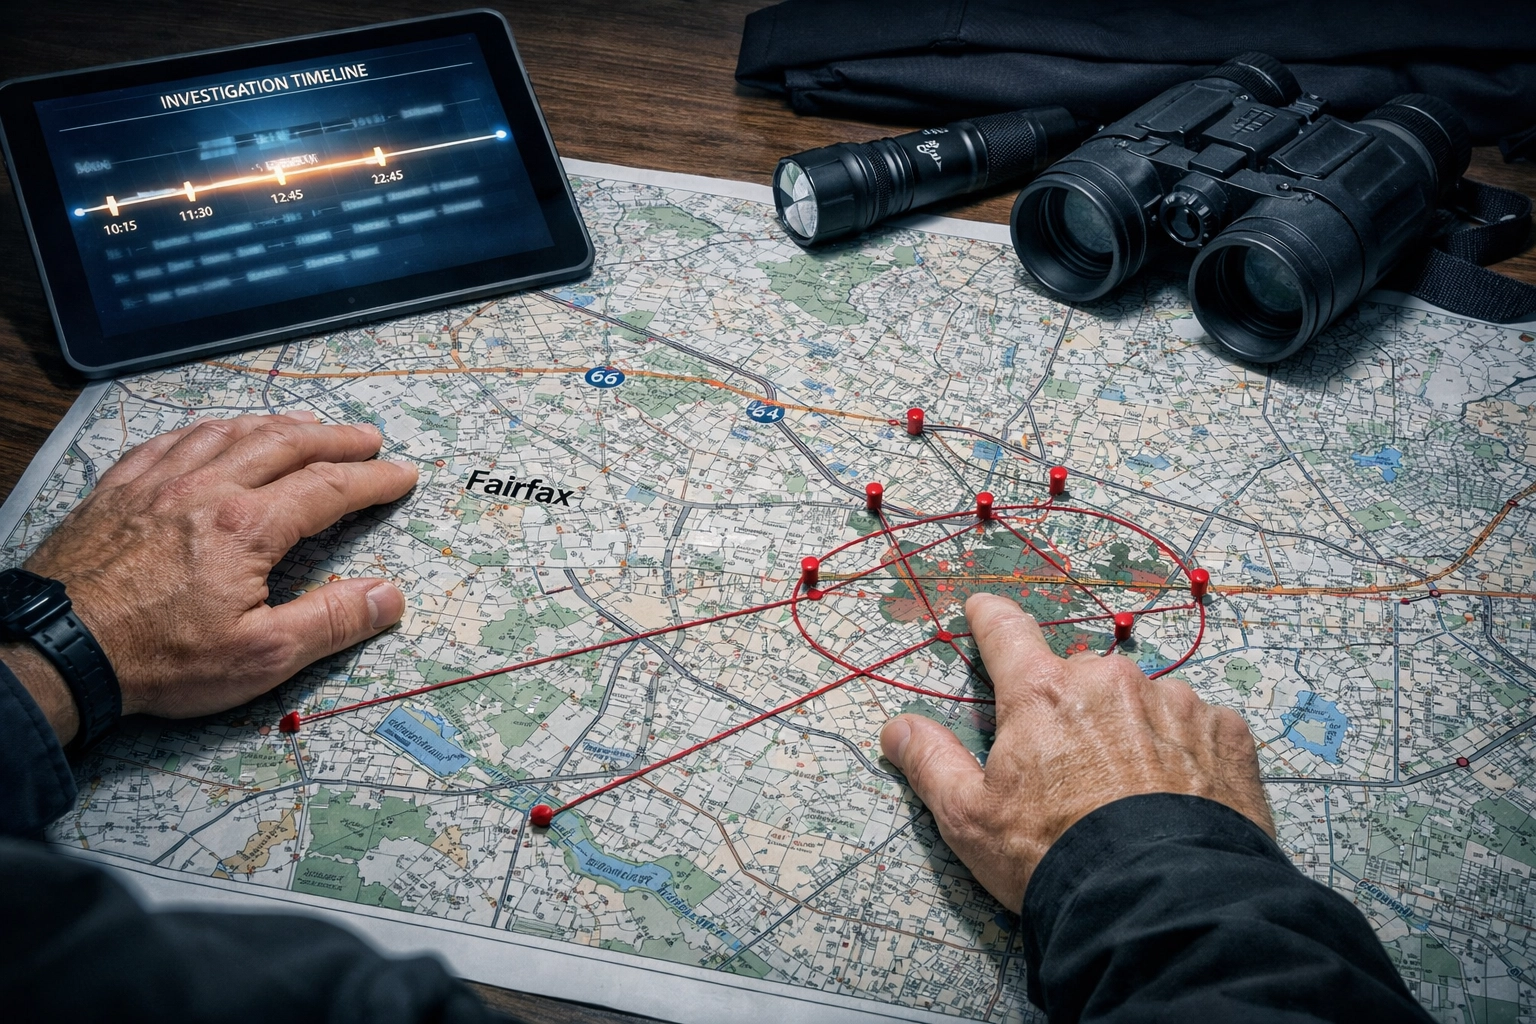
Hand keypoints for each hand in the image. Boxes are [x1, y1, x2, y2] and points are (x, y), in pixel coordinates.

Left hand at [9, 412, 417, 744]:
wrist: (57, 652)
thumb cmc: (157, 660)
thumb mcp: (260, 656)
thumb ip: (331, 621)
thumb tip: (389, 596)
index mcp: (247, 526)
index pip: (329, 488)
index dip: (373, 479)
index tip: (402, 475)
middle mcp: (206, 489)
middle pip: (285, 444)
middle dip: (335, 438)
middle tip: (368, 440)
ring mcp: (157, 482)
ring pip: (230, 432)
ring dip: (277, 424)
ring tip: (306, 425)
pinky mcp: (118, 489)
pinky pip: (172, 439)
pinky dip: (210, 428)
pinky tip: (217, 432)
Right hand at [879, 592, 1271, 911]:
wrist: (1161, 904)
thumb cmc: (1055, 858)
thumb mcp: (969, 819)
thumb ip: (930, 762)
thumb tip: (896, 727)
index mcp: (1041, 692)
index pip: (1005, 631)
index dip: (989, 617)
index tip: (982, 609)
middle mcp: (1109, 680)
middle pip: (1079, 675)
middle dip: (1071, 707)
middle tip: (1072, 767)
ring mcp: (1175, 702)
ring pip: (1142, 701)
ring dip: (1133, 729)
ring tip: (1133, 792)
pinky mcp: (1226, 733)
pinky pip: (1199, 725)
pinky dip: (1187, 749)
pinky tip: (1182, 793)